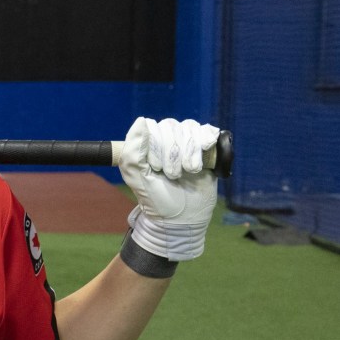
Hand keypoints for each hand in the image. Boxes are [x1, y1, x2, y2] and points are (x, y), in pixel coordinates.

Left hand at [119, 117, 219, 260]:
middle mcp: (165, 142)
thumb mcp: (138, 178)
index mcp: (146, 147)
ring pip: (189, 128)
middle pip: (172, 127)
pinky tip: (206, 151)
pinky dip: (206, 139)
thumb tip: (141, 121)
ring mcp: (186, 145)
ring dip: (190, 151)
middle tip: (173, 175)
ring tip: (189, 171)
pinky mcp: (205, 150)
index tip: (157, 169)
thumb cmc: (157, 199)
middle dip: (173, 153)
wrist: (183, 219)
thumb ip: (133, 151)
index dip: (157, 147)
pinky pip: (206, 130)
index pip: (153, 128)